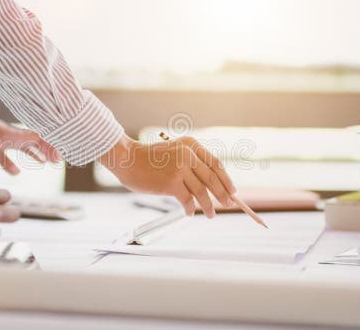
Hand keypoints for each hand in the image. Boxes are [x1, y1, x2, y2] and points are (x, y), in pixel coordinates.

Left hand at [0, 97, 61, 173]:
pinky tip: (25, 162)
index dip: (49, 147)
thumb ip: (2, 158)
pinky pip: (16, 150)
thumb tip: (17, 173)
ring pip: (27, 146)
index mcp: (14, 134)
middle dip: (48, 151)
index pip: (38, 140)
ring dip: (38, 153)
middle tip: (59, 161)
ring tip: (48, 162)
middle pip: (36, 142)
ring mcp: (6, 139)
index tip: (59, 157)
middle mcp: (13, 136)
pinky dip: (23, 155)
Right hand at [99, 135, 236, 217]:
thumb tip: (212, 185)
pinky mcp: (171, 183)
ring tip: (210, 215)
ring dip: (207, 206)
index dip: (226, 179)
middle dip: (222, 194)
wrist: (127, 159)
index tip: (232, 191)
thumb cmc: (149, 159)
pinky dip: (190, 209)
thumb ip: (191, 163)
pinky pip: (187, 200)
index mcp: (191, 144)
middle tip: (229, 204)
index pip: (216, 164)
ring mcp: (180, 169)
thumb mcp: (174, 152)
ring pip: (201, 192)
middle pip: (212, 178)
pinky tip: (189, 213)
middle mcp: (188, 155)